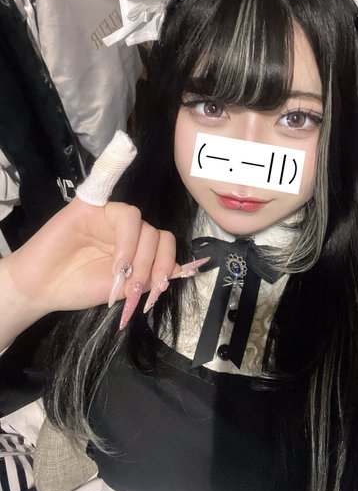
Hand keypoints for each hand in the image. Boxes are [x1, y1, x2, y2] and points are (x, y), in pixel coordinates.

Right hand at [0, 199, 177, 349]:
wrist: (42, 289)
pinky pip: (115, 200)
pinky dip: (126, 233)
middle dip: (150, 264)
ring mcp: (108, 216)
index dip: (167, 264)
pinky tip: (118, 257)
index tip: (157, 288)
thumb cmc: (79, 287)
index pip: (166, 244)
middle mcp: (127, 229)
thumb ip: (151, 277)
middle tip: (133, 285)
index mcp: (137, 246)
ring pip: (141, 223)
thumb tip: (182, 270)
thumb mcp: (125, 288)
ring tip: (119, 273)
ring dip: (136, 252)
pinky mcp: (89, 206)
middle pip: (157, 234)